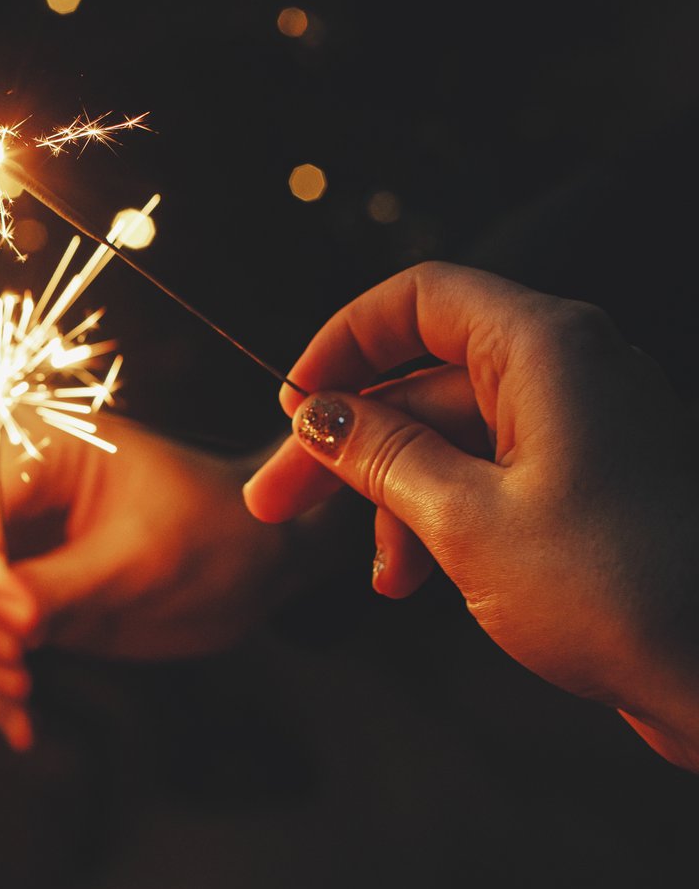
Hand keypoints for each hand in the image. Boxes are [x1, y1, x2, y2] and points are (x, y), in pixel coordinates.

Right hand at [0, 415, 306, 750]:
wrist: (254, 560)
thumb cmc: (214, 530)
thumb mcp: (144, 557)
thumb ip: (66, 584)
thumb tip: (6, 624)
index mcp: (32, 444)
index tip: (23, 631)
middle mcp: (1, 482)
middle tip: (14, 663)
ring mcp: (0, 537)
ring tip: (25, 693)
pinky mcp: (8, 590)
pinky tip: (22, 726)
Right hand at [243, 262, 698, 767]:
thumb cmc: (616, 589)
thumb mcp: (465, 520)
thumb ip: (381, 455)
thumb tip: (318, 415)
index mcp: (545, 349)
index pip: (419, 298)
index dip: (342, 343)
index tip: (290, 406)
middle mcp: (570, 371)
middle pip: (424, 377)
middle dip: (346, 441)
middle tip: (272, 504)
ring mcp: (586, 428)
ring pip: (452, 434)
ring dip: (392, 495)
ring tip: (373, 574)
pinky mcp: (593, 484)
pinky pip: (492, 474)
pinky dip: (443, 516)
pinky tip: (418, 580)